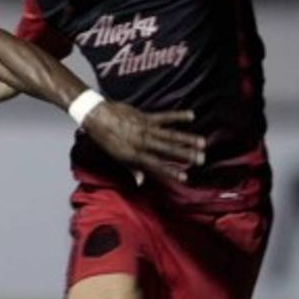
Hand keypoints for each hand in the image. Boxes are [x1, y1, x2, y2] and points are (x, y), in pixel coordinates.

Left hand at [81, 102, 205, 183]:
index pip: (156, 166)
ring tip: (201, 143)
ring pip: (170, 135)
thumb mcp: (117, 157)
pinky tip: (191, 115)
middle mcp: (142, 142)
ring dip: (187, 138)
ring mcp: (145, 128)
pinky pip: (165, 116)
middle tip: (201, 159)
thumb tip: (141, 182)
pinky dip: (178, 116)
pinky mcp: (145, 116)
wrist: (97, 116)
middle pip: (168, 150)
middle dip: (186, 155)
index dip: (171, 172)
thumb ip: (132, 169)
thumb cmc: (106, 139)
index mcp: (134, 154)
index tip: (185, 178)